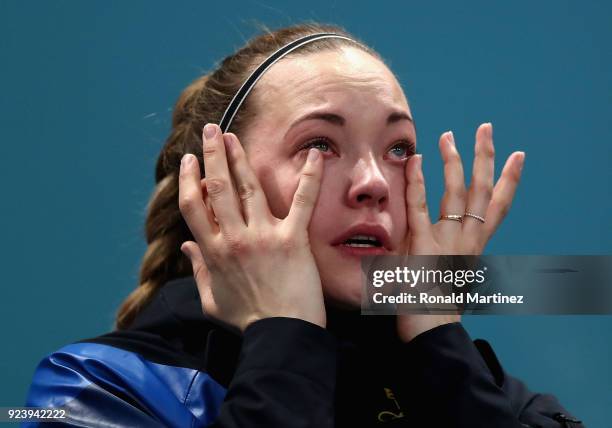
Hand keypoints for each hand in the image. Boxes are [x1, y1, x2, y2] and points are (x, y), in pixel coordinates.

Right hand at [178, 124, 326, 331]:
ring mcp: (264, 236)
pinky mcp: (293, 239)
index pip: (193, 206)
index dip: (189, 179)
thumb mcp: (212, 300)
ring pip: (248, 188)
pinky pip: (302, 202)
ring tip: (234, 136)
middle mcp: (234, 238)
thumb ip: (198, 269)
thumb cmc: (248, 320)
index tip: (189, 161)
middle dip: (212, 155)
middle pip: (217, 187)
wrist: (282, 336)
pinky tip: (315, 154)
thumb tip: (186, 246)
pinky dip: (310, 177)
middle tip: (211, 130)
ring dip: (240, 158)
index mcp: (213, 251)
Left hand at [396, 123, 524, 341]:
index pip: (497, 207)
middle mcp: (467, 240)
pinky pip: (420, 208)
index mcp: (474, 247)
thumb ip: (444, 253)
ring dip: (454, 161)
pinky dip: (417, 183)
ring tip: (450, 135)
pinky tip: (415, 160)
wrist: (429, 332)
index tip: (516, 156)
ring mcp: (447, 241)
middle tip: (485, 128)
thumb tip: (437, 241)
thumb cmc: (435, 307)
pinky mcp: (422, 246)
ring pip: (457, 194)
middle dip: (485, 157)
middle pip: (482, 191)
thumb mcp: (447, 275)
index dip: (508, 180)